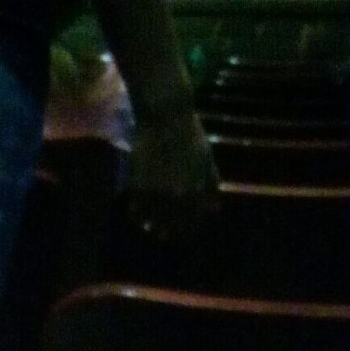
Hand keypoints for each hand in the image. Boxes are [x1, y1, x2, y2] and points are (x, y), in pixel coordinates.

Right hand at [126, 105, 219, 243]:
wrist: (164, 116)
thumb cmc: (190, 134)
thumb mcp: (207, 160)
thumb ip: (211, 185)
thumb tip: (213, 210)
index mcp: (196, 192)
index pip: (193, 224)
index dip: (189, 231)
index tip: (186, 234)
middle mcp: (176, 198)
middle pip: (172, 228)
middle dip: (171, 233)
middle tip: (167, 234)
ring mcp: (155, 194)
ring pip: (152, 224)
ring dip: (153, 228)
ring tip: (152, 229)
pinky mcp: (137, 188)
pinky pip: (136, 212)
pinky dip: (138, 217)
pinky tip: (140, 217)